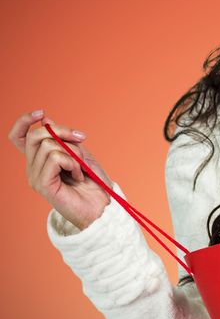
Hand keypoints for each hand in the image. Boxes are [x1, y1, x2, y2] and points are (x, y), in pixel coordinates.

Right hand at [9, 110, 112, 229]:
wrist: (102, 206)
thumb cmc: (94, 182)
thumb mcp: (81, 154)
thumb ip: (64, 140)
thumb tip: (47, 121)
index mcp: (40, 159)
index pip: (18, 137)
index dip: (23, 121)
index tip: (41, 113)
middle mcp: (33, 167)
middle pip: (35, 136)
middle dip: (62, 131)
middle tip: (82, 138)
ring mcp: (35, 176)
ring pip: (48, 146)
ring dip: (72, 153)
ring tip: (80, 168)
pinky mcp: (42, 184)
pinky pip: (55, 159)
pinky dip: (72, 163)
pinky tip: (79, 176)